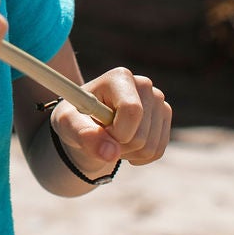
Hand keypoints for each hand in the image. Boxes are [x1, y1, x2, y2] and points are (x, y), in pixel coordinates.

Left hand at [51, 67, 170, 177]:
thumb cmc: (75, 118)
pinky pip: (158, 151)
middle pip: (142, 134)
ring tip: (112, 140)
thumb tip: (110, 153)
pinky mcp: (164, 116)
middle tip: (102, 136)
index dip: (117, 132)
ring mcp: (158, 100)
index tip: (100, 131)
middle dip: (119, 145)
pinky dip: (139, 157)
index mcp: (120, 77)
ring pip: (151, 146)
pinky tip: (125, 146)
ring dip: (128, 153)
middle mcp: (144, 84)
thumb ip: (84, 135)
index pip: (132, 111)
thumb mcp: (68, 124)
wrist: (87, 124)